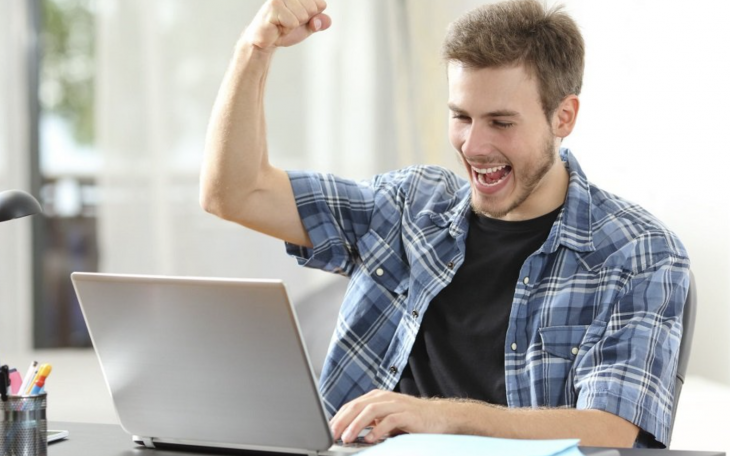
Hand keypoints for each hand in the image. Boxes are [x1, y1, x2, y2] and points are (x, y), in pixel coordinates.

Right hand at [242, 0, 331, 50]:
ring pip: (303, 15)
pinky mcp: (274, 6)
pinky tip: (277, 25)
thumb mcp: (308, 26)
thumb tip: (324, 20)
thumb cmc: (285, 30)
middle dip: (303, 21)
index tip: (299, 19)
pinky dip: (287, 29)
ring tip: (282, 23)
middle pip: (312, 9)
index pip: (320, 5)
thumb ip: (320, 22)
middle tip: (288, 22)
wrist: (266, 42)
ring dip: (293, 25)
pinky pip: (293, 22)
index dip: (312, 18)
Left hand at [330, 390, 455, 443]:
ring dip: (356, 425)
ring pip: (370, 411)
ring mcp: (396, 404)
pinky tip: (370, 439)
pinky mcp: (407, 414)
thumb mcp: (385, 419)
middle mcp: (384, 397)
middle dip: (342, 421)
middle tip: (332, 434)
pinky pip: (389, 420)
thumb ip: (369, 422)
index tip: (327, 430)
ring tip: (347, 438)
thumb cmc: (411, 419)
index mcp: (376, 397)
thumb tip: (347, 432)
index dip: (338, 418)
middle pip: (358, 406)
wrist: (438, 417)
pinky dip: (377, 430)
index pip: (351, 405)